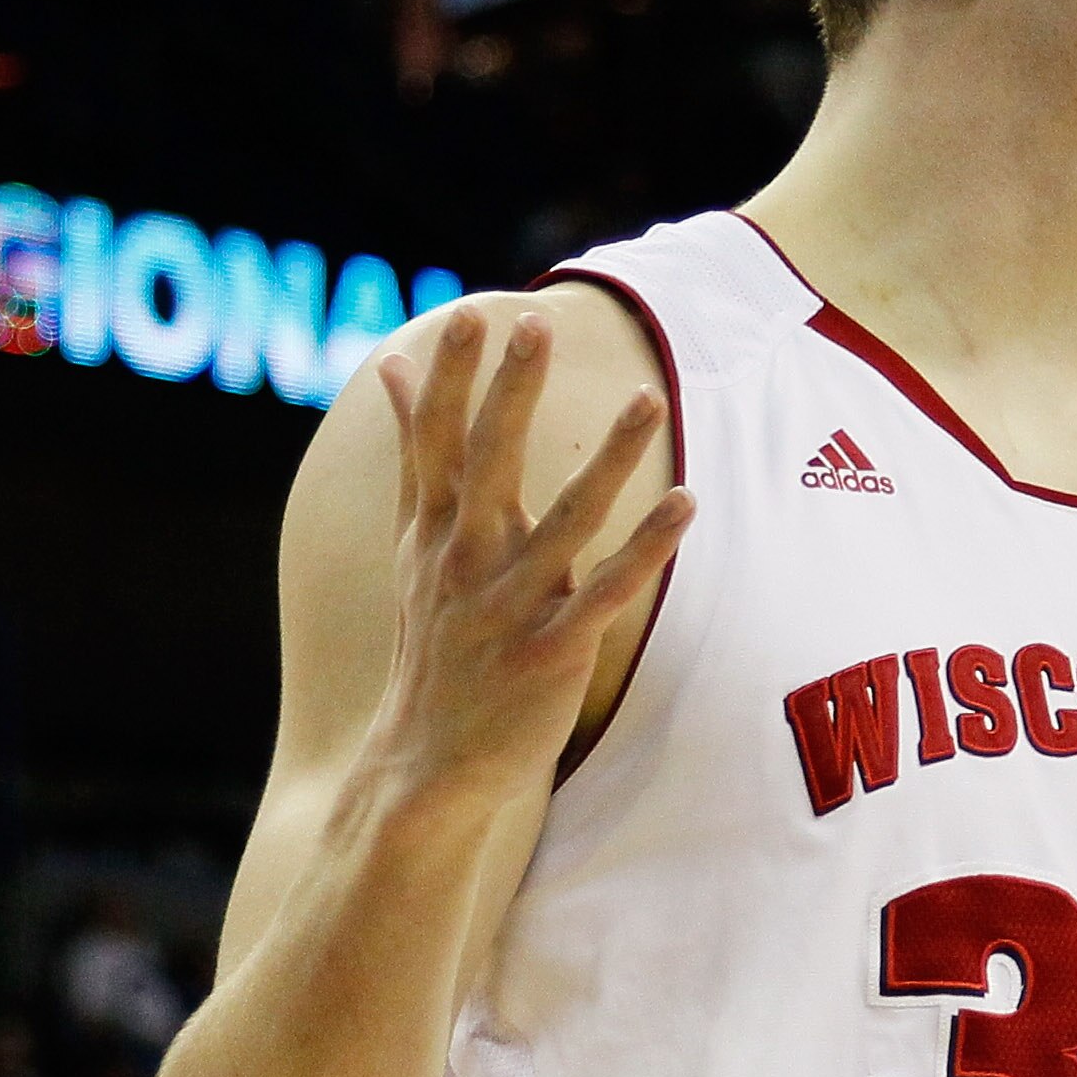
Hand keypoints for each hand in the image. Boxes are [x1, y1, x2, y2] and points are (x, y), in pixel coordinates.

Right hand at [364, 305, 692, 806]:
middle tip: (536, 324)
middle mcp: (466, 561)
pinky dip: (647, 547)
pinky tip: (685, 502)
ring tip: (650, 398)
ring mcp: (510, 606)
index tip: (471, 315)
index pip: (436, 441)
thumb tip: (391, 367)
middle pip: (488, 463)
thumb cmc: (433, 640)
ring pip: (566, 520)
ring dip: (610, 458)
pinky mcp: (552, 651)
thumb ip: (413, 453)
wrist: (426, 761)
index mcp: (435, 532)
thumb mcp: (413, 544)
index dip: (450, 378)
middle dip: (511, 393)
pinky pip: (609, 591)